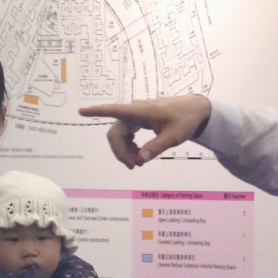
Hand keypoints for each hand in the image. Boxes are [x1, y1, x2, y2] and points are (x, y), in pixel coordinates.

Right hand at [78, 95, 211, 167]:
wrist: (196, 110)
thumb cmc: (186, 119)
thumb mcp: (175, 136)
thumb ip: (156, 147)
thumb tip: (141, 159)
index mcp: (140, 111)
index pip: (115, 110)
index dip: (97, 112)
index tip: (81, 111)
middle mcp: (133, 112)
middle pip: (115, 133)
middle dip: (120, 152)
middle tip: (135, 166)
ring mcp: (134, 116)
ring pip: (119, 136)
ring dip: (125, 151)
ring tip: (139, 163)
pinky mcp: (137, 121)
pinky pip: (125, 135)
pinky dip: (129, 147)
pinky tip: (139, 154)